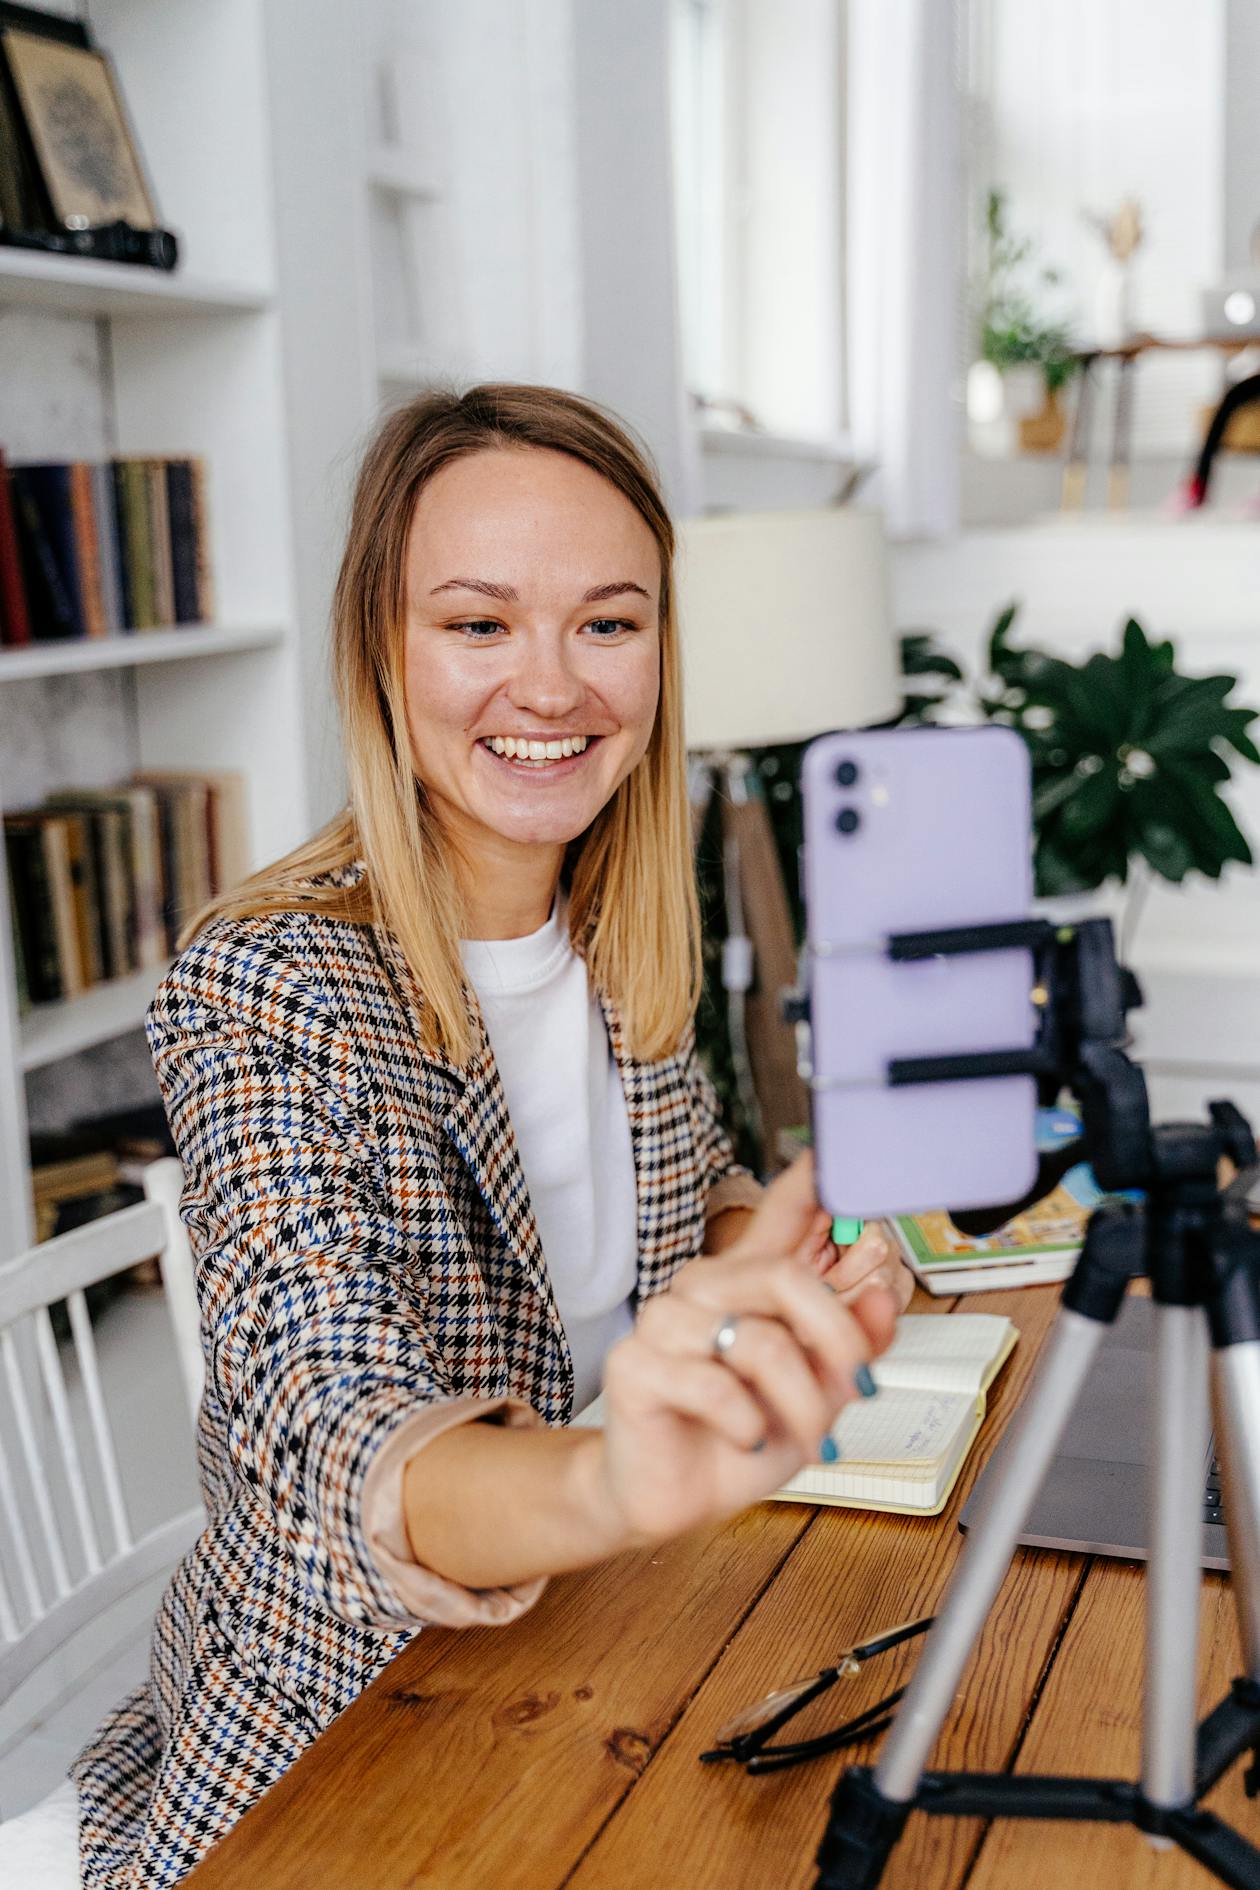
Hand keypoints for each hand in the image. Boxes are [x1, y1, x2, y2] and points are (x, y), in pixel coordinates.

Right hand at [590, 1154, 899, 1546]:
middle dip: (837, 1340)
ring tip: (806, 1438)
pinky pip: (713, 1386)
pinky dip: (747, 1426)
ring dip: (800, 1404)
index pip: (779, 1215)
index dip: (806, 1183)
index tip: (831, 1155)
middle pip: (784, 1279)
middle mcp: (705, 1289)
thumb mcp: (818, 1397)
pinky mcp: (636, 1364)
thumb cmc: (744, 1437)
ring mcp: (665, 1321)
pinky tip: (743, 1438)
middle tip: (859, 1387)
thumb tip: (881, 1302)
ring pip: (759, 1342)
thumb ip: (851, 1350)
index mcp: (748, 1285)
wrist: (678, 1499)